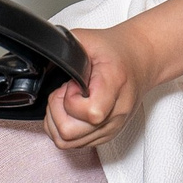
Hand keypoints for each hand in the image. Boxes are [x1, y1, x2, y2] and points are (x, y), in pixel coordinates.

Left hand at [44, 22, 156, 150]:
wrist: (139, 62)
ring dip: (58, 122)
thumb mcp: (88, 38)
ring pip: (68, 143)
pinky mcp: (105, 136)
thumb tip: (43, 58)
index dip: (70, 100)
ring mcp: (111, 128)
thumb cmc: (117, 52)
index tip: (71, 84)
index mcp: (115, 85)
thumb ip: (65, 47)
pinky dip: (64, 129)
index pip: (90, 112)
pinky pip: (74, 144)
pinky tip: (71, 111)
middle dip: (57, 111)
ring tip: (67, 102)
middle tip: (65, 93)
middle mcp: (116, 113)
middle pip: (70, 133)